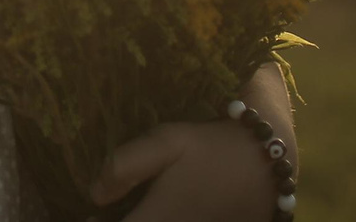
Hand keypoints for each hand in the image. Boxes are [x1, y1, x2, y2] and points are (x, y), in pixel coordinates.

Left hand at [90, 122, 279, 220]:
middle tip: (107, 210)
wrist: (265, 164)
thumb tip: (94, 195)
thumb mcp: (166, 142)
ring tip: (131, 207)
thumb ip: (125, 166)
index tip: (91, 214)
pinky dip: (161, 220)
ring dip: (140, 219)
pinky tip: (160, 208)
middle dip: (117, 221)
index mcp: (156, 220)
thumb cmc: (210, 149)